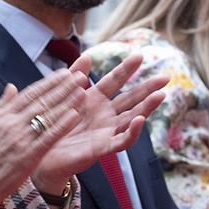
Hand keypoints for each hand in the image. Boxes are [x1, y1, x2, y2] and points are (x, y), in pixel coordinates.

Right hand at [0, 69, 84, 208]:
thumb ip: (1, 106)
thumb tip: (12, 86)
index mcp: (3, 116)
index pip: (30, 94)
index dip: (49, 82)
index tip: (64, 73)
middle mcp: (12, 123)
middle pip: (42, 101)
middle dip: (63, 87)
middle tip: (80, 75)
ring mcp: (21, 139)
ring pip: (48, 116)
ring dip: (67, 101)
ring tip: (82, 89)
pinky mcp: (28, 156)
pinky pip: (48, 137)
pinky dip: (62, 125)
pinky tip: (75, 115)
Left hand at [31, 54, 167, 194]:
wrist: (42, 154)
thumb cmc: (54, 125)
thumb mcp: (63, 97)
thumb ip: (73, 77)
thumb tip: (86, 55)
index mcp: (95, 100)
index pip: (114, 80)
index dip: (127, 68)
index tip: (139, 55)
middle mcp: (105, 114)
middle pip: (131, 98)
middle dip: (148, 88)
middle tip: (166, 77)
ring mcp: (106, 131)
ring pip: (132, 118)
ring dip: (146, 107)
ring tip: (160, 95)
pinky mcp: (102, 148)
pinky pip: (121, 140)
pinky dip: (132, 131)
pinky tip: (140, 120)